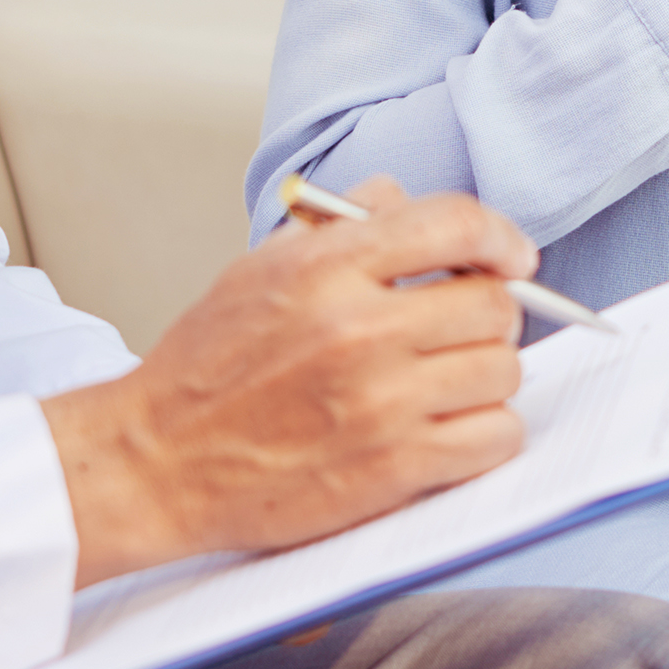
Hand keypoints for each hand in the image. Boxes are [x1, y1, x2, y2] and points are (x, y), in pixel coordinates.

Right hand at [39, 180, 529, 585]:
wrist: (156, 463)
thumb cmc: (204, 369)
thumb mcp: (258, 268)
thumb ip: (337, 225)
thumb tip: (401, 200)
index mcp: (325, 268)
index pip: (454, 225)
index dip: (500, 237)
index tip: (512, 257)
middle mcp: (358, 330)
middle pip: (493, 304)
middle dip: (490, 313)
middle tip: (464, 329)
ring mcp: (380, 402)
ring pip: (503, 371)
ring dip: (487, 376)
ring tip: (447, 382)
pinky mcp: (392, 468)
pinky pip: (494, 438)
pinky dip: (487, 434)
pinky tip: (451, 429)